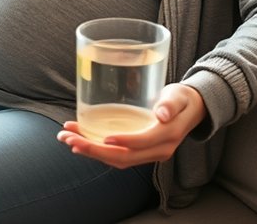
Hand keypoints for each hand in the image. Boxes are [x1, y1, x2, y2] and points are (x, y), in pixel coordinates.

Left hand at [56, 84, 207, 168]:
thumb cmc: (183, 99)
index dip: (124, 141)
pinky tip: (79, 140)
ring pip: (116, 159)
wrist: (191, 110)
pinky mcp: (139, 152)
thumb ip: (171, 104)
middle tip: (69, 139)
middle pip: (123, 157)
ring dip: (90, 151)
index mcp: (168, 136)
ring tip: (66, 139)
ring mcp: (147, 154)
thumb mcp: (179, 96)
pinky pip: (116, 156)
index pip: (143, 142)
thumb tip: (162, 114)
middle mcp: (157, 151)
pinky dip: (96, 149)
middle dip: (94, 150)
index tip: (104, 137)